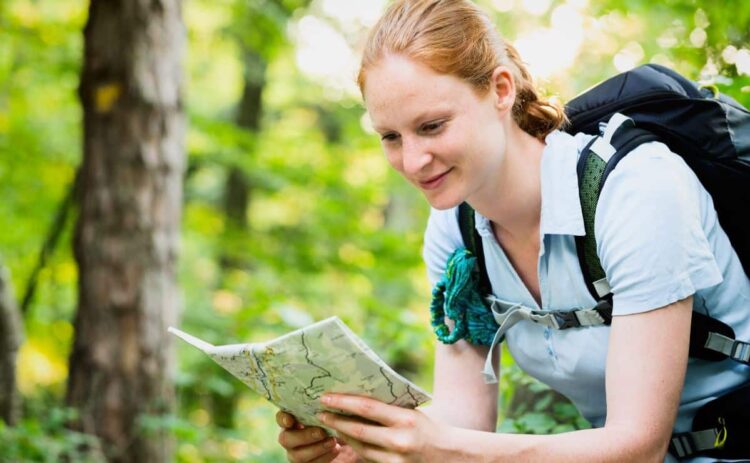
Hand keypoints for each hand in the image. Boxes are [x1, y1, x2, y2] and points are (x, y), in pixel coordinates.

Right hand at [276, 411, 359, 462]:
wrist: (346, 438)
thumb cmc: (336, 419)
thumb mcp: (331, 412)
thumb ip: (325, 408)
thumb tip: (331, 397)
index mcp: (293, 420)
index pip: (281, 418)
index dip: (283, 419)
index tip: (290, 420)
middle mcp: (290, 436)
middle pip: (286, 438)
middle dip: (304, 436)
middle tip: (321, 432)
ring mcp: (296, 452)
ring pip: (296, 455)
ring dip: (316, 448)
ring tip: (333, 442)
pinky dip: (324, 457)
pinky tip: (336, 449)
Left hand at [316, 394, 455, 462]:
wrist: (449, 455)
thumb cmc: (428, 428)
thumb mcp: (410, 412)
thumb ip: (387, 407)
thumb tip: (356, 396)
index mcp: (405, 419)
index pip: (366, 408)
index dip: (343, 402)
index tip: (326, 397)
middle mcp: (399, 440)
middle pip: (358, 430)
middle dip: (336, 421)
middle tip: (320, 412)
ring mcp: (396, 459)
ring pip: (360, 447)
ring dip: (342, 435)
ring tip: (331, 424)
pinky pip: (368, 458)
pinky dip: (355, 447)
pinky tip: (346, 439)